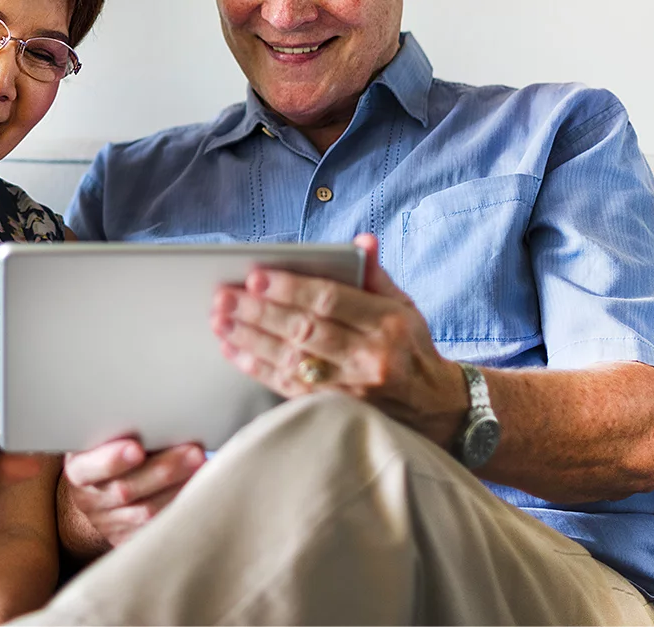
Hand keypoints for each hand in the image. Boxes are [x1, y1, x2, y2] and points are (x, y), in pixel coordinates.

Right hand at [61, 437, 205, 551]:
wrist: (99, 490)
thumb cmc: (109, 451)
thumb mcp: (104, 438)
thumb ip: (124, 430)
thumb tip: (161, 416)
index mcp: (79, 470)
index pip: (89, 468)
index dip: (112, 460)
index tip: (136, 448)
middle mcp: (90, 500)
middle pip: (125, 490)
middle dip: (163, 471)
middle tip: (195, 452)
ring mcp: (108, 524)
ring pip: (145, 513)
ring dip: (178, 490)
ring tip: (204, 470)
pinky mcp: (128, 539)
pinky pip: (156, 529)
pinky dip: (179, 509)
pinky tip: (199, 493)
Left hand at [211, 233, 467, 442]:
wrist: (433, 406)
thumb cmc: (411, 347)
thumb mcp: (405, 306)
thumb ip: (376, 275)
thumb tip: (360, 242)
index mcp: (387, 323)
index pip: (331, 301)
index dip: (290, 288)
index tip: (256, 277)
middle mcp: (369, 357)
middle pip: (304, 330)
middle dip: (259, 312)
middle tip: (224, 297)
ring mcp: (351, 389)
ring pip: (291, 360)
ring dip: (250, 339)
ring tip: (220, 320)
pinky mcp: (334, 411)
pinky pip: (288, 387)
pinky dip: (257, 368)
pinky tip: (233, 351)